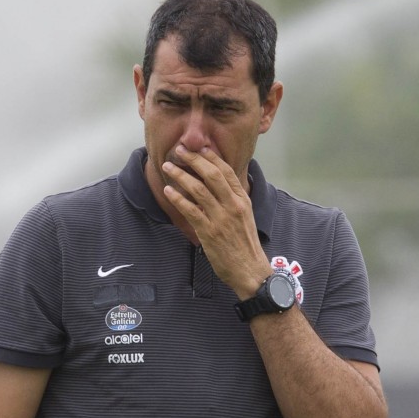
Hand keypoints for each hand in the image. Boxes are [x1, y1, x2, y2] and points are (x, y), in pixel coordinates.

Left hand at [162, 146, 269, 297]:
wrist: (250, 270)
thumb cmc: (245, 244)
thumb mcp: (245, 216)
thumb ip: (233, 199)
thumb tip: (220, 185)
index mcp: (243, 200)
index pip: (227, 172)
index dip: (212, 157)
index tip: (199, 147)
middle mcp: (233, 206)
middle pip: (212, 175)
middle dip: (194, 160)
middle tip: (180, 150)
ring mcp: (221, 218)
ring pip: (199, 190)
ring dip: (181, 176)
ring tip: (168, 167)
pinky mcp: (209, 232)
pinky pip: (191, 211)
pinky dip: (178, 199)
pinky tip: (168, 191)